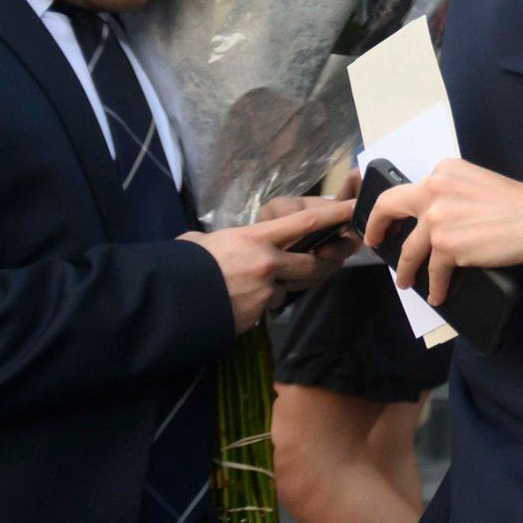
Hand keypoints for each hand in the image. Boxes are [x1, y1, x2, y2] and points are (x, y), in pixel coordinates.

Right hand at [181, 198, 355, 332]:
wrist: (167, 303)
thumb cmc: (184, 265)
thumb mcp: (208, 241)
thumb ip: (231, 239)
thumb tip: (226, 242)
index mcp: (257, 239)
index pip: (308, 223)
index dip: (336, 215)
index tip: (355, 207)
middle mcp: (269, 265)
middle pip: (316, 262)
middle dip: (326, 260)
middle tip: (332, 253)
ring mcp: (266, 292)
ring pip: (297, 285)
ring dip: (296, 280)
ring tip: (281, 273)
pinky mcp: (258, 315)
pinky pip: (272, 304)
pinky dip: (267, 300)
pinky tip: (249, 296)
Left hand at [365, 158, 522, 304]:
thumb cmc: (519, 203)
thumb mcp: (476, 183)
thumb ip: (450, 194)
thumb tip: (431, 221)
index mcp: (443, 171)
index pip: (407, 189)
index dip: (391, 208)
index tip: (385, 220)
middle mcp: (434, 190)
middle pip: (390, 208)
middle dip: (375, 227)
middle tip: (373, 242)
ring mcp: (437, 219)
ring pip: (409, 250)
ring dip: (406, 270)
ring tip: (405, 282)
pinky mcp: (447, 246)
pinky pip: (433, 271)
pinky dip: (434, 286)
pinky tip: (436, 294)